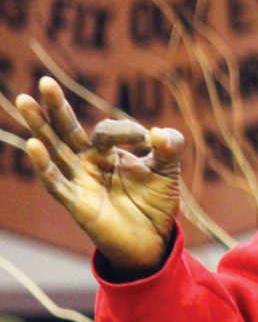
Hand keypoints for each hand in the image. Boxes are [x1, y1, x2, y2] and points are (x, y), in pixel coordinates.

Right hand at [16, 77, 183, 275]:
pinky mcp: (77, 204)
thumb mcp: (168, 170)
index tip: (149, 140)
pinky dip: (45, 165)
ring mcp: (80, 182)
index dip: (126, 130)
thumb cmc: (155, 203)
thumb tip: (158, 132)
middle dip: (56, 106)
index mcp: (108, 153)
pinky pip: (56, 183)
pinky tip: (33, 145)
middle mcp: (88, 164)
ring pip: (54, 150)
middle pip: (66, 130)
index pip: (107, 130)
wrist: (153, 241)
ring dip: (40, 126)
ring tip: (24, 100)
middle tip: (43, 80)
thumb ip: (169, 147)